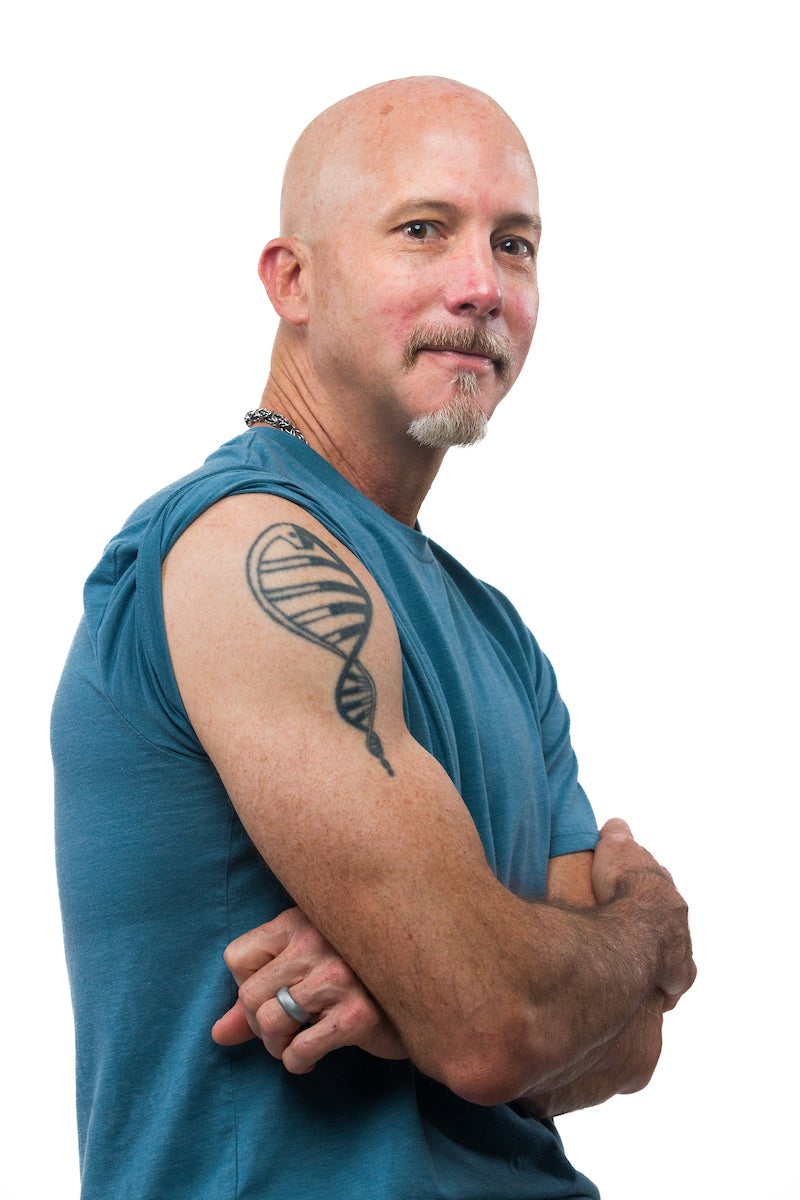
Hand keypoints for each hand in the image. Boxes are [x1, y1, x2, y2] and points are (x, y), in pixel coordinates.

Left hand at [211, 906, 405, 1072]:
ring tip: (296, 1043)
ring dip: (276, 1047)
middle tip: (283, 1032)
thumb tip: (218, 1035)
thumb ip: (259, 997)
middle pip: (249, 996)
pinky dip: (297, 1062)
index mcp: (301, 921)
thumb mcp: (306, 969)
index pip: (236, 958)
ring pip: (269, 1023)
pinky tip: (313, 1056)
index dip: (245, 987)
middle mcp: (317, 942)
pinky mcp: (357, 1015)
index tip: (272, 995)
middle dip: (259, 1026)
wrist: (423, 991)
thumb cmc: (357, 978)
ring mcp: (339, 978)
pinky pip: (299, 1050)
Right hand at [592, 818, 696, 1008]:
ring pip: (678, 951)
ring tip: (646, 964)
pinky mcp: (678, 973)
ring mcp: (681, 945)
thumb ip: (616, 835)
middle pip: (671, 917)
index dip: (642, 887)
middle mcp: (677, 915)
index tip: (631, 891)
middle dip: (658, 923)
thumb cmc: (622, 885)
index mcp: (660, 885)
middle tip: (637, 928)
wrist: (639, 924)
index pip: (656, 883)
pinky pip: (675, 983)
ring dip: (664, 957)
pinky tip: (656, 994)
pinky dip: (666, 988)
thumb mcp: (615, 848)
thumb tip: (616, 824)